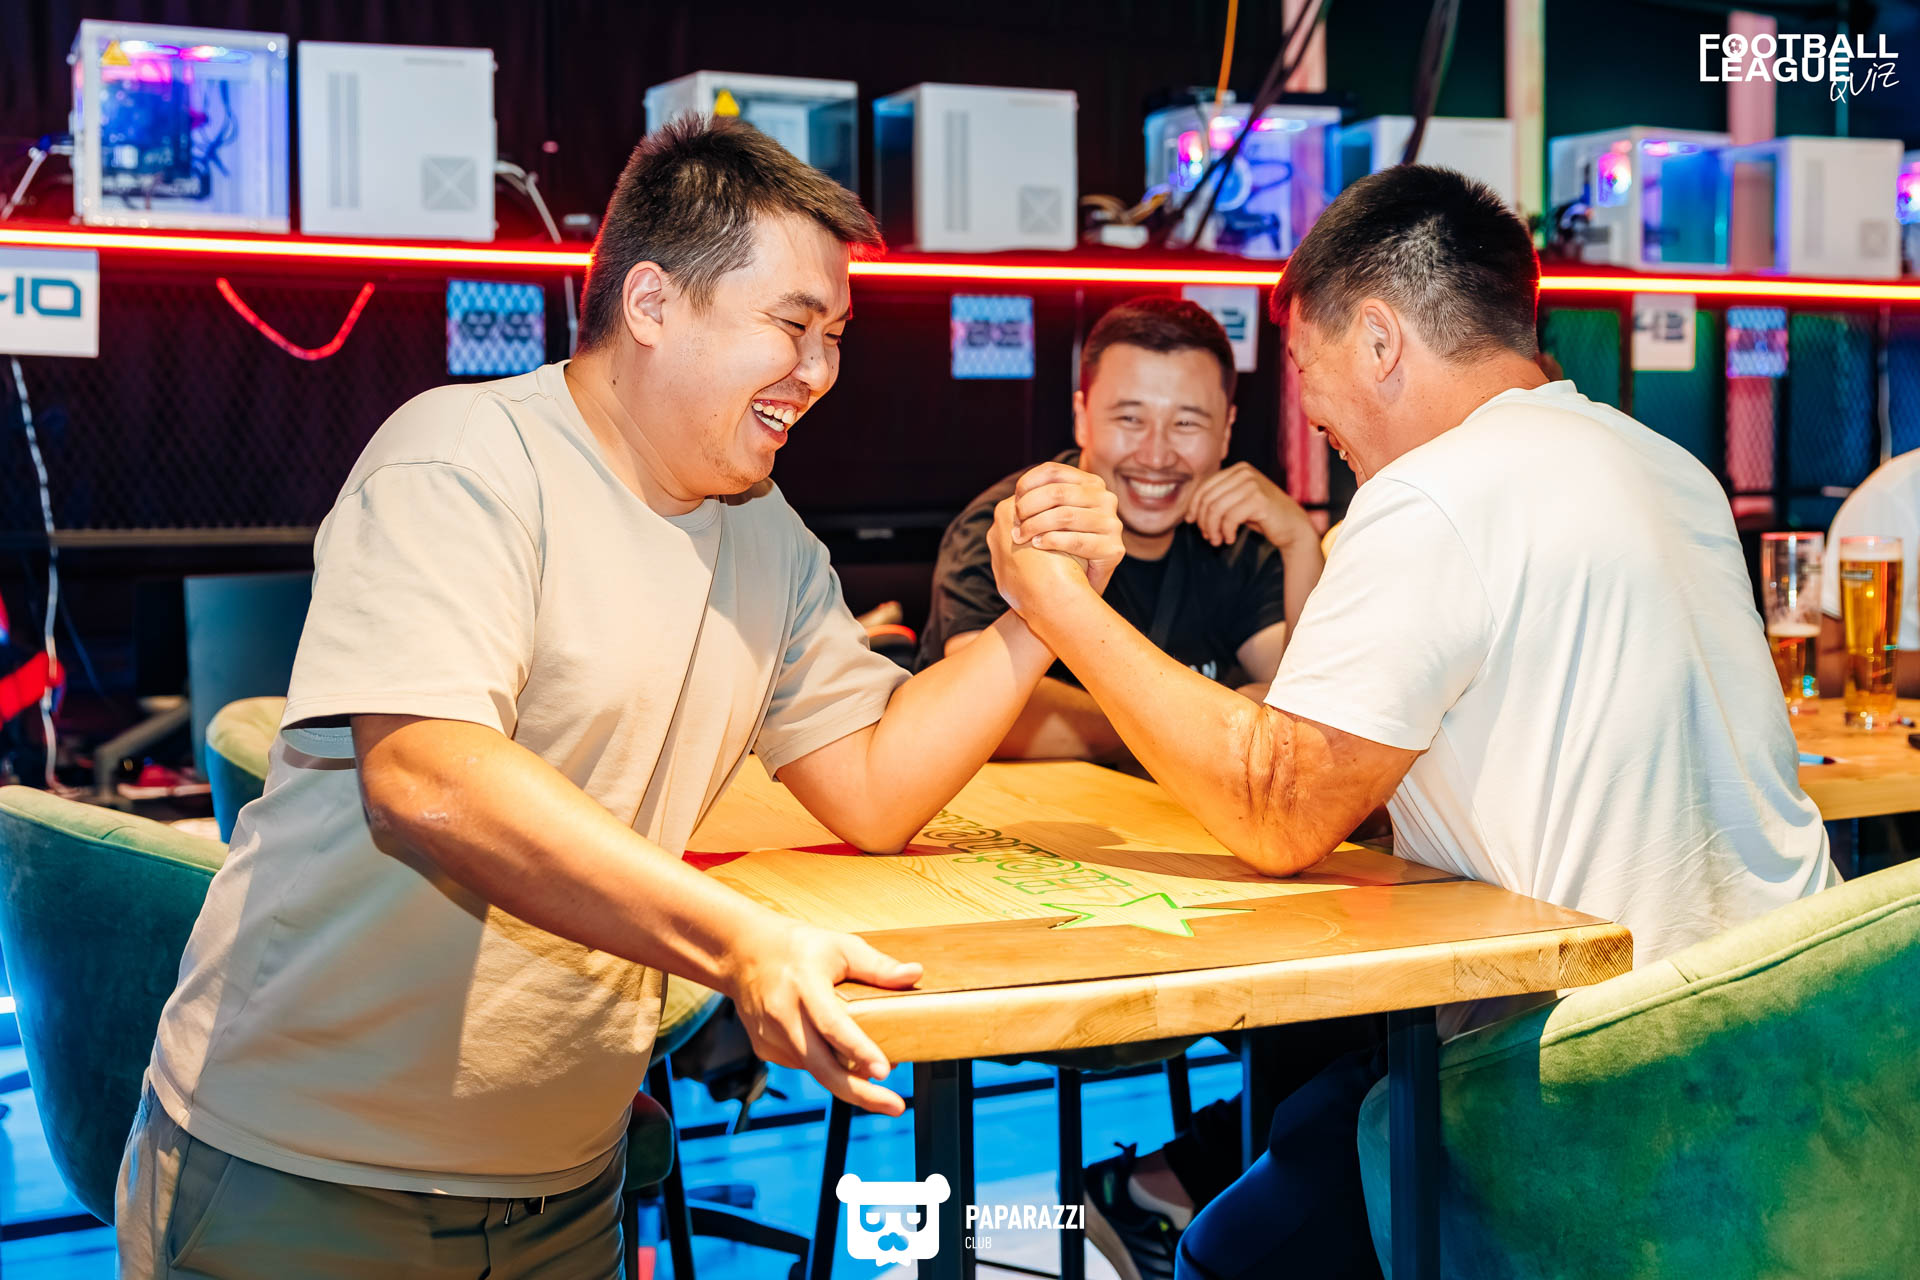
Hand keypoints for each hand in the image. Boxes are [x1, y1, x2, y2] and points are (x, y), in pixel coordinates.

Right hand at [723, 919, 922, 1114]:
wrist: (742, 954)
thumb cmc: (796, 948)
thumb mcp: (840, 946)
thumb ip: (877, 966)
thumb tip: (915, 974)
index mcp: (805, 987)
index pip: (833, 1026)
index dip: (859, 1051)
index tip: (885, 1071)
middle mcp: (785, 1017)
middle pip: (823, 1067)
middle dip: (861, 1094)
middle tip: (895, 1106)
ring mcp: (772, 1038)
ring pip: (816, 1070)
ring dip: (848, 1080)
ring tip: (878, 1074)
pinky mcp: (766, 1050)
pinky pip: (805, 1065)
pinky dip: (827, 1066)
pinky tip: (840, 1056)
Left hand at [1008, 462, 1125, 592]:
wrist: (1080, 585)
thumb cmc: (1061, 544)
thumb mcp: (1054, 513)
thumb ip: (1041, 497)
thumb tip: (1018, 492)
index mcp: (1091, 483)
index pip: (1053, 471)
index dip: (1028, 483)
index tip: (1013, 501)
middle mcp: (1106, 498)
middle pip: (1057, 492)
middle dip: (1029, 506)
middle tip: (1015, 523)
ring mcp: (1112, 524)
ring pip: (1065, 515)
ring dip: (1035, 526)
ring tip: (1021, 537)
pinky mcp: (1113, 548)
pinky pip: (1076, 540)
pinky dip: (1051, 541)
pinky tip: (1037, 545)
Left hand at [1186, 463, 1314, 549]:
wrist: (1292, 526)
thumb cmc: (1262, 516)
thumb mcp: (1237, 503)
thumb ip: (1218, 500)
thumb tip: (1190, 512)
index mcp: (1238, 469)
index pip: (1205, 486)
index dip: (1194, 506)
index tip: (1192, 522)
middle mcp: (1245, 473)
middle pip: (1208, 498)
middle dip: (1204, 521)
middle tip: (1208, 536)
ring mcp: (1253, 484)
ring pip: (1216, 509)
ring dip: (1213, 529)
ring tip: (1217, 540)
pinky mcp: (1259, 500)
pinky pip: (1229, 518)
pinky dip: (1226, 532)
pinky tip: (1230, 539)